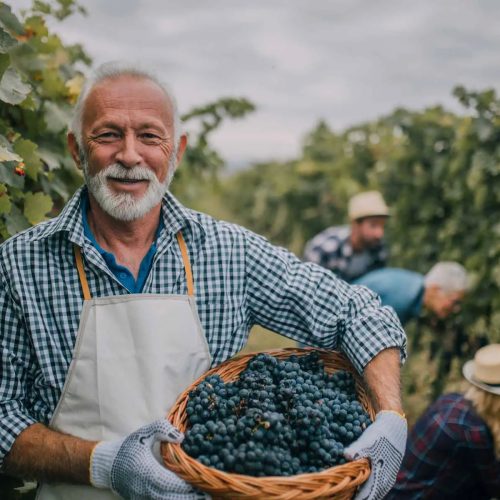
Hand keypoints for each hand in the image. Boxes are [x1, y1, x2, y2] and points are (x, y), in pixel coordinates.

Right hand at [91, 419, 207, 498]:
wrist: (108, 465)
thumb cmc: (128, 447)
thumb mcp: (143, 433)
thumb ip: (162, 429)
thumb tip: (181, 437)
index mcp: (147, 472)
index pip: (170, 483)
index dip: (186, 488)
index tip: (202, 487)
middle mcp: (146, 488)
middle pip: (171, 498)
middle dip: (189, 498)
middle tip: (208, 496)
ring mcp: (143, 497)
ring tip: (201, 498)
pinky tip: (186, 497)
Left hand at [344, 411, 406, 499]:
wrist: (394, 425)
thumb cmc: (379, 434)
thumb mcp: (367, 441)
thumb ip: (356, 450)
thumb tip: (346, 455)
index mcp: (381, 476)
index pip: (367, 495)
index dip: (356, 498)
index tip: (344, 499)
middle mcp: (386, 479)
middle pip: (372, 495)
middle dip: (360, 497)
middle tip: (345, 497)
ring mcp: (389, 475)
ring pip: (377, 491)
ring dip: (366, 493)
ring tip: (355, 494)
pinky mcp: (389, 470)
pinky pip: (379, 485)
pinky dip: (371, 488)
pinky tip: (364, 485)